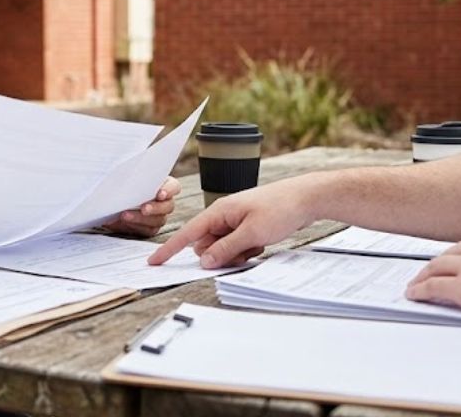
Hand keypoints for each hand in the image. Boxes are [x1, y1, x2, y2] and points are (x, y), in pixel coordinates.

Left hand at [105, 177, 180, 236]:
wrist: (112, 200)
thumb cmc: (123, 184)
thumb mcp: (128, 176)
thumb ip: (133, 177)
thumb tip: (125, 177)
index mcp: (165, 185)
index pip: (174, 187)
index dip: (169, 190)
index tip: (160, 194)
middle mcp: (165, 202)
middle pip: (168, 206)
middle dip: (155, 208)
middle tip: (144, 209)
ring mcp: (159, 216)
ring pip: (158, 220)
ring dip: (141, 219)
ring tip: (125, 215)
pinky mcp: (150, 228)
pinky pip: (148, 230)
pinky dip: (136, 226)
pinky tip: (125, 222)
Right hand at [147, 178, 313, 266]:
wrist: (306, 198)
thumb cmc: (280, 209)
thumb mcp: (252, 234)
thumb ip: (225, 249)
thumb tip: (204, 261)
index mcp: (218, 212)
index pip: (187, 233)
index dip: (169, 249)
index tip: (154, 261)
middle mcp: (223, 215)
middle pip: (206, 245)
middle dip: (220, 255)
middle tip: (245, 251)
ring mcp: (235, 221)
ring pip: (222, 248)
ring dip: (236, 254)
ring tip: (257, 245)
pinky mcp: (247, 226)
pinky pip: (237, 246)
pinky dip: (246, 250)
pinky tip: (262, 243)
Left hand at [406, 223, 460, 330]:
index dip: (456, 256)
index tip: (450, 261)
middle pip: (448, 254)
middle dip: (436, 264)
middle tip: (426, 272)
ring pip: (436, 268)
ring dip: (423, 276)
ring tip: (415, 284)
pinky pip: (434, 287)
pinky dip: (420, 290)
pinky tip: (415, 294)